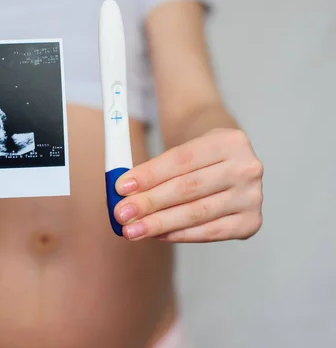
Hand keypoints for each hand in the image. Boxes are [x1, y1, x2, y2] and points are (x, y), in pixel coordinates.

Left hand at [114, 128, 262, 242]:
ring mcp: (253, 196)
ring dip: (159, 223)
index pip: (181, 160)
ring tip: (132, 229)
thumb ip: (155, 169)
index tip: (121, 187)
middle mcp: (247, 168)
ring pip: (197, 213)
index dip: (149, 175)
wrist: (228, 161)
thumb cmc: (199, 155)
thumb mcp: (182, 148)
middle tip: (121, 214)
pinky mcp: (251, 221)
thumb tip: (123, 194)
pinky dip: (179, 234)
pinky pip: (209, 232)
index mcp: (229, 140)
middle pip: (188, 188)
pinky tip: (157, 234)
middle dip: (150, 203)